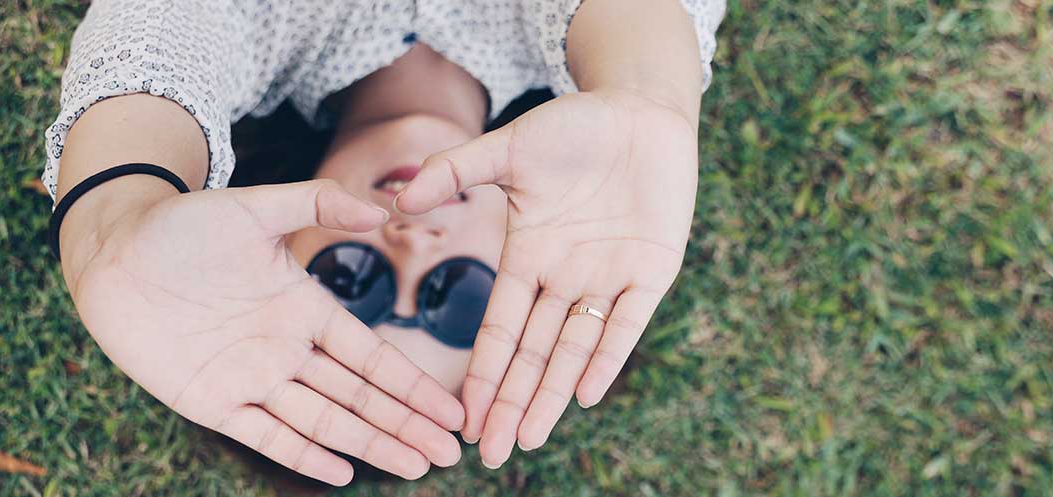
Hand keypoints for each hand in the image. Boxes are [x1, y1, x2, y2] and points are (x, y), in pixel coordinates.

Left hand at [61, 179, 464, 483]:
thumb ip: (318, 202)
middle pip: (359, 397)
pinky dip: (302, 455)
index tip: (451, 408)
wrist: (113, 253)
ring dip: (370, 442)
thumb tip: (382, 207)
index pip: (371, 356)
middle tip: (449, 452)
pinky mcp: (211, 402)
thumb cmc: (183, 226)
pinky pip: (264, 435)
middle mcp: (287, 350)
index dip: (412, 384)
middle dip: (406, 424)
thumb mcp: (256, 208)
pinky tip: (342, 472)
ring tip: (415, 466)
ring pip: (323, 420)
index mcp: (306, 309)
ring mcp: (252, 380)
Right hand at [395, 89, 697, 466]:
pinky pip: (627, 322)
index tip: (463, 416)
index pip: (500, 329)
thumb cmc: (573, 126)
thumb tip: (400, 198)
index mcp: (527, 257)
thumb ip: (456, 170)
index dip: (483, 372)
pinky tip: (584, 393)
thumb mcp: (508, 148)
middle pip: (533, 354)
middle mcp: (564, 277)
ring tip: (528, 438)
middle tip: (491, 454)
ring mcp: (608, 276)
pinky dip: (607, 356)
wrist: (639, 110)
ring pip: (575, 348)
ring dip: (551, 393)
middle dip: (511, 402)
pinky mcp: (652, 269)